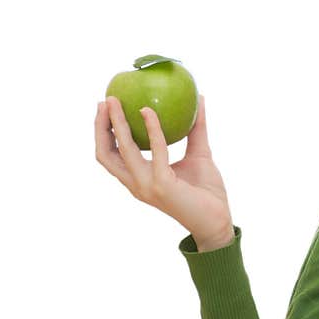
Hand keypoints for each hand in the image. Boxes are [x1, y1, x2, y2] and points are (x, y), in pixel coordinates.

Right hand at [95, 93, 234, 249]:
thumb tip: (199, 98)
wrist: (219, 221)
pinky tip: (148, 111)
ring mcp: (147, 186)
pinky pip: (155, 151)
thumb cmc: (207, 192)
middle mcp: (137, 184)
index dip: (103, 132)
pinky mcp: (162, 185)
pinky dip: (151, 129)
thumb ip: (196, 129)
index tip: (105, 107)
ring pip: (122, 151)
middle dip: (100, 126)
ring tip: (116, 102)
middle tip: (105, 101)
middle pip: (106, 154)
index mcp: (139, 179)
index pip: (110, 156)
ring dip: (117, 124)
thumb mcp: (200, 154)